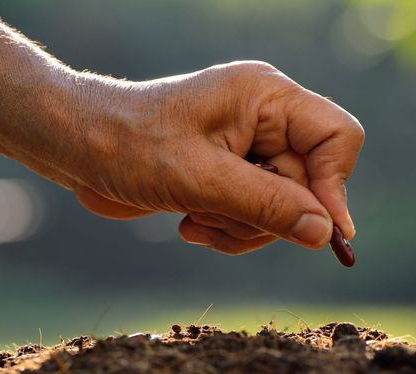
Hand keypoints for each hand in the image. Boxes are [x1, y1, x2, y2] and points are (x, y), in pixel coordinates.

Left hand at [70, 61, 363, 253]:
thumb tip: (325, 233)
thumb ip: (267, 205)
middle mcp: (269, 117)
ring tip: (194, 218)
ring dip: (241, 227)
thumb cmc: (129, 146)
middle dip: (265, 215)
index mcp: (267, 97)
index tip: (317, 231)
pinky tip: (191, 222)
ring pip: (287, 208)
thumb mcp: (200, 180)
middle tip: (216, 216)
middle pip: (311, 184)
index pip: (338, 136)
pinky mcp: (237, 171)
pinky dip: (229, 229)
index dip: (334, 186)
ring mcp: (254, 145)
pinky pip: (259, 215)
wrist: (76, 145)